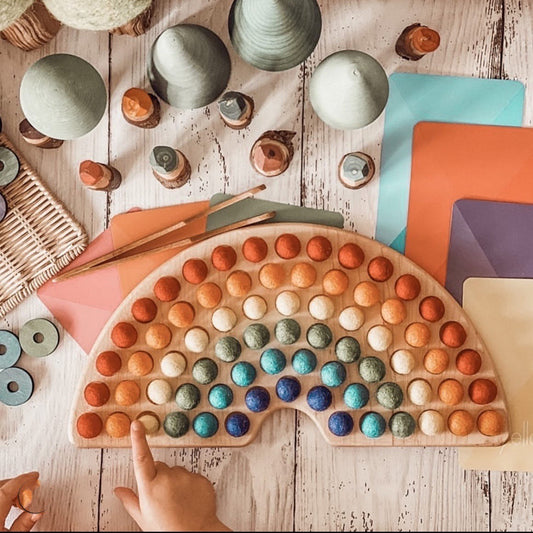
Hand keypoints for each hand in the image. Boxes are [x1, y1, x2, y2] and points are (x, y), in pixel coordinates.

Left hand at [0, 472, 40, 531]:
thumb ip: (24, 524)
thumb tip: (38, 512)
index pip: (10, 487)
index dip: (25, 479)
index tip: (34, 476)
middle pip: (2, 486)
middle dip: (18, 485)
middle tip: (31, 488)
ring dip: (9, 491)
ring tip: (20, 500)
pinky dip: (2, 498)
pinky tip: (8, 506)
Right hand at [114, 420, 230, 531]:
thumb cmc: (167, 530)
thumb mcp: (144, 518)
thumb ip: (130, 501)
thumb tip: (117, 489)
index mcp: (149, 487)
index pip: (141, 458)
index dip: (138, 439)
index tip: (136, 424)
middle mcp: (167, 478)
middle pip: (160, 467)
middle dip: (159, 477)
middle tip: (163, 498)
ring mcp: (185, 477)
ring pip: (176, 472)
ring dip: (175, 482)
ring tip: (178, 502)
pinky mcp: (200, 478)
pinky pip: (192, 476)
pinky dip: (190, 486)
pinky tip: (190, 501)